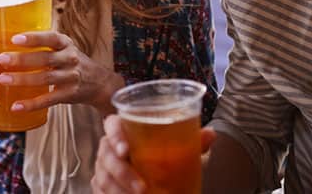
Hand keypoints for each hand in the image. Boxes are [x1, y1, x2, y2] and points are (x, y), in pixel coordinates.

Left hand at [0, 30, 123, 113]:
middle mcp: (70, 59)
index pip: (50, 38)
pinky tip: (15, 106)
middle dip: (20, 59)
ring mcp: (70, 77)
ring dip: (21, 80)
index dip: (33, 38)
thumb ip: (44, 44)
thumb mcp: (64, 47)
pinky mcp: (69, 94)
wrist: (99, 82)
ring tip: (1, 80)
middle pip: (44, 58)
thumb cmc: (72, 61)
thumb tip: (8, 38)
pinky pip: (48, 100)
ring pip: (44, 79)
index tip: (14, 38)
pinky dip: (31, 104)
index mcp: (66, 44)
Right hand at [92, 115, 217, 193]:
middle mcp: (109, 145)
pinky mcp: (100, 184)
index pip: (111, 124)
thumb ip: (190, 140)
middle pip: (107, 155)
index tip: (126, 150)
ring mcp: (102, 166)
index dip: (115, 135)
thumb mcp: (175, 147)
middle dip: (123, 173)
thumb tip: (211, 134)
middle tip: (142, 188)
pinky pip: (100, 191)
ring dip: (119, 190)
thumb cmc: (158, 153)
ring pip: (103, 177)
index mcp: (123, 129)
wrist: (147, 171)